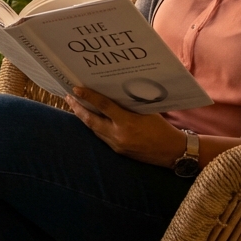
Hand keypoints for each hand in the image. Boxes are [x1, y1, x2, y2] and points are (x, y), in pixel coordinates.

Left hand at [65, 87, 186, 167]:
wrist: (172, 152)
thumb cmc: (162, 128)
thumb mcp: (147, 111)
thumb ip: (129, 104)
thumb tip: (113, 92)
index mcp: (128, 122)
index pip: (103, 106)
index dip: (88, 96)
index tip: (76, 88)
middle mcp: (119, 135)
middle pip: (91, 121)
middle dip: (78, 109)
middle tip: (68, 97)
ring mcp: (117, 145)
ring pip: (94, 130)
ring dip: (84, 118)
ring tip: (75, 106)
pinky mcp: (118, 151)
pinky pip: (102, 137)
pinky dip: (94, 127)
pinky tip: (91, 120)